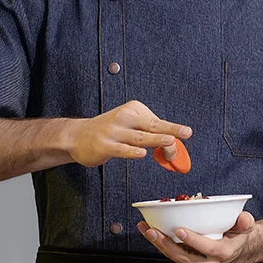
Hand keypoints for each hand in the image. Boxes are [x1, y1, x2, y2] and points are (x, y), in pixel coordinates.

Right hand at [68, 100, 191, 167]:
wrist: (76, 136)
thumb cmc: (108, 131)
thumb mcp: (128, 125)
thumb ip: (149, 135)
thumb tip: (173, 148)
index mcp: (133, 109)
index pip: (156, 121)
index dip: (172, 131)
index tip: (184, 137)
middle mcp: (124, 117)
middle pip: (151, 124)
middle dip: (170, 129)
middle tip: (186, 132)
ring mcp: (113, 131)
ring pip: (138, 137)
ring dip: (155, 139)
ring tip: (170, 141)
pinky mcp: (104, 145)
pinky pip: (121, 149)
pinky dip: (131, 151)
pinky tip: (141, 154)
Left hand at [136, 211, 255, 262]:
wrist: (235, 249)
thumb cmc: (237, 234)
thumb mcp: (246, 226)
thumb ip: (245, 222)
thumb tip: (244, 218)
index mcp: (223, 252)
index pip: (207, 248)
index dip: (193, 240)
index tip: (179, 230)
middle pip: (184, 256)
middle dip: (166, 244)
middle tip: (153, 230)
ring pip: (175, 257)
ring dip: (158, 244)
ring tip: (146, 229)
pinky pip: (172, 256)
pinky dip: (160, 245)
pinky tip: (150, 232)